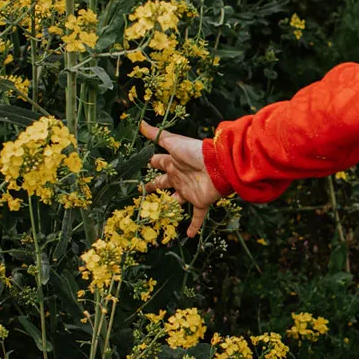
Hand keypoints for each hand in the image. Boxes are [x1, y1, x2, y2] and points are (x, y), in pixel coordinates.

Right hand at [140, 120, 221, 237]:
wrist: (218, 165)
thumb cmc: (195, 152)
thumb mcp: (173, 141)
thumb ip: (157, 135)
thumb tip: (140, 122)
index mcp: (173, 162)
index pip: (159, 163)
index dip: (151, 164)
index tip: (141, 167)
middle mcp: (180, 176)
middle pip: (164, 183)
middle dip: (154, 186)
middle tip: (142, 190)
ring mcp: (189, 190)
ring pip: (176, 200)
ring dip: (169, 206)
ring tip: (158, 214)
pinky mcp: (200, 201)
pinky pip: (197, 216)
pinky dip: (194, 226)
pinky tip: (188, 235)